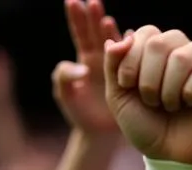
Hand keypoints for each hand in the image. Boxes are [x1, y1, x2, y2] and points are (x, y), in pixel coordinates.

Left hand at [53, 0, 121, 134]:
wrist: (98, 133)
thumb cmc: (79, 115)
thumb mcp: (65, 96)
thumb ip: (64, 78)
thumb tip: (83, 68)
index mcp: (83, 58)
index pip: (78, 32)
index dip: (76, 17)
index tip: (72, 1)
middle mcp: (101, 57)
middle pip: (96, 31)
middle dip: (94, 16)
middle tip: (92, 2)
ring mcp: (115, 65)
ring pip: (113, 42)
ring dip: (110, 31)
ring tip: (105, 22)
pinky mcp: (127, 75)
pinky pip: (128, 58)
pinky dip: (128, 49)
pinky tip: (128, 42)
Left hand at [104, 28, 191, 164]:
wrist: (169, 156)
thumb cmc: (146, 127)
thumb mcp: (119, 98)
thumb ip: (113, 66)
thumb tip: (118, 39)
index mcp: (157, 50)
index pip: (145, 33)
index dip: (131, 62)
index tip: (129, 87)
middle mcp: (181, 49)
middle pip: (161, 42)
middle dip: (148, 80)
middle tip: (152, 102)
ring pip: (183, 56)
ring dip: (169, 90)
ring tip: (171, 106)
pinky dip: (191, 92)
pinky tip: (191, 104)